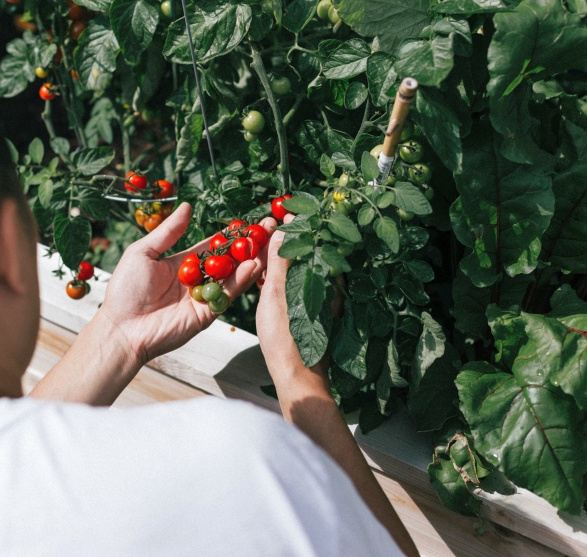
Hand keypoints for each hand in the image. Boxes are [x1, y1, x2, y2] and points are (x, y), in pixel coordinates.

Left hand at [98, 202, 271, 363]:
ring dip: (252, 260)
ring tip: (269, 243)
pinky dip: (242, 280)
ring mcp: (205, 296)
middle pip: (229, 260)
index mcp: (183, 264)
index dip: (231, 234)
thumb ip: (168, 231)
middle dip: (249, 245)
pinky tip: (254, 265)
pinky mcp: (208, 313)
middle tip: (269, 228)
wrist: (122, 327)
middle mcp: (198, 280)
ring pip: (234, 275)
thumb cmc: (125, 289)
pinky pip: (228, 294)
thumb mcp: (144, 252)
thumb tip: (186, 206)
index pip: (213, 246)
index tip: (249, 221)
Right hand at [256, 214, 330, 390]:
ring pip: (299, 269)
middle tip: (267, 227)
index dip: (297, 223)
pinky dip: (282, 276)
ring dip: (282, 258)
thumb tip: (284, 228)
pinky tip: (265, 276)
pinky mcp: (310, 311)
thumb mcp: (278, 293)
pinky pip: (296, 284)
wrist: (296, 376)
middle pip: (306, 252)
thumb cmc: (286, 337)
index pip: (313, 239)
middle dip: (287, 238)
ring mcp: (318, 299)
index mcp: (323, 277)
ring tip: (261, 248)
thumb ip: (280, 260)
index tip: (282, 210)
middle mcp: (325, 286)